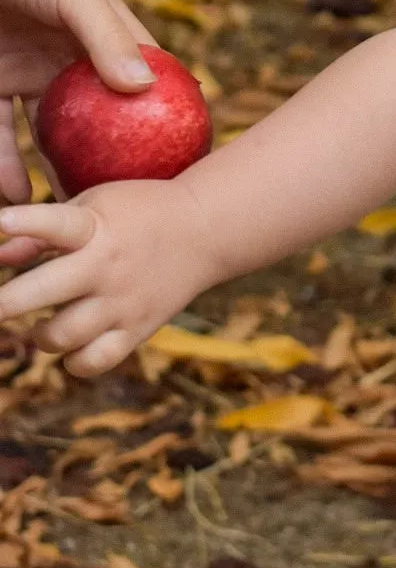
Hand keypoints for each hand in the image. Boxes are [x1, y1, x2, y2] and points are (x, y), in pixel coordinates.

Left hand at [0, 0, 157, 201]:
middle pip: (98, 122)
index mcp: (101, 35)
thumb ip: (105, 36)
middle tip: (128, 209)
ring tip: (66, 218)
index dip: (168, 119)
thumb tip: (145, 89)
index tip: (189, 160)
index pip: (145, 82)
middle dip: (112, 163)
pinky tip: (16, 198)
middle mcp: (67, 60)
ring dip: (54, 175)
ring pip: (46, 137)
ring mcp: (26, 73)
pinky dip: (5, 167)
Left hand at [0, 178, 211, 377]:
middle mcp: (108, 267)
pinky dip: (74, 362)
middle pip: (48, 289)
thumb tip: (1, 256)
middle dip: (6, 303)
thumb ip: (44, 230)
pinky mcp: (137, 329)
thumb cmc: (138, 213)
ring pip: (64, 335)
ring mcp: (123, 302)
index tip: (0, 222)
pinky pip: (94, 362)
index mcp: (97, 227)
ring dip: (40, 335)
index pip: (57, 224)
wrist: (204, 232)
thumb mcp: (95, 205)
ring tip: (42, 325)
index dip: (25, 223)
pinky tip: (71, 346)